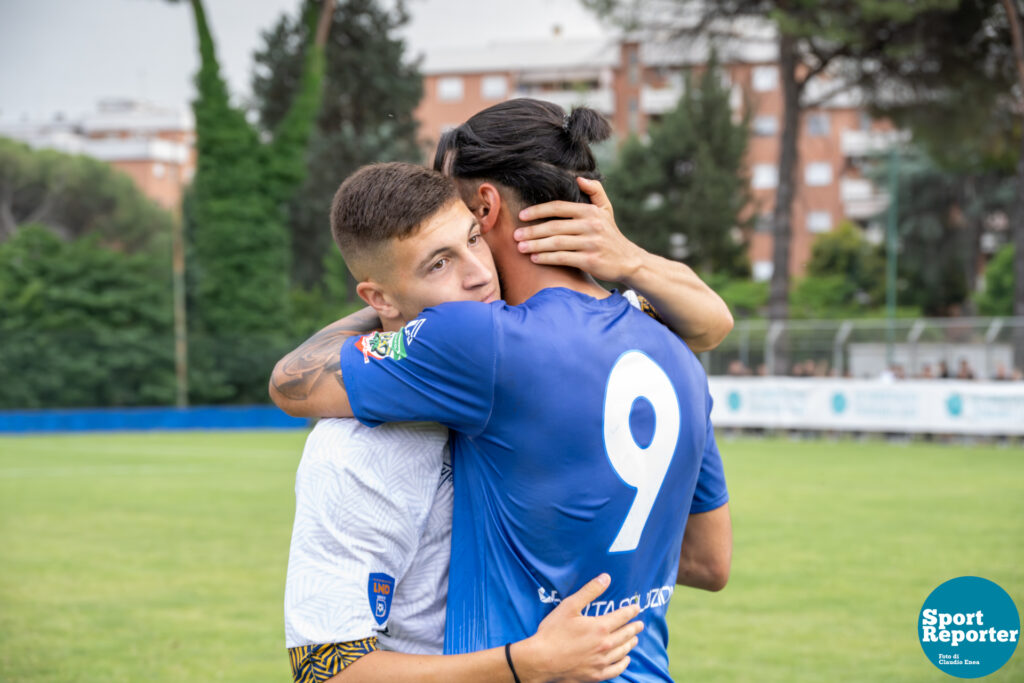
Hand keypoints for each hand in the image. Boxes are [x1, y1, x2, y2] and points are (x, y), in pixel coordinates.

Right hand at [511, 574, 643, 682]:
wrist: (541, 661)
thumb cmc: (553, 633)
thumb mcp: (570, 606)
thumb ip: (589, 591)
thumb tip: (606, 578)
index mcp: (600, 627)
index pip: (622, 617)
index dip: (631, 611)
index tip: (636, 608)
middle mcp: (605, 645)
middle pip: (625, 634)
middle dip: (634, 628)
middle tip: (640, 624)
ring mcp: (601, 662)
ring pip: (623, 651)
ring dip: (630, 643)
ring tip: (634, 639)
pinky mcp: (596, 675)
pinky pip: (616, 669)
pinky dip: (624, 663)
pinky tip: (626, 659)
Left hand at [515, 177, 646, 282]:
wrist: (629, 261)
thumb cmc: (611, 235)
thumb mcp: (606, 210)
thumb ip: (595, 191)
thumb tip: (579, 178)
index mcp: (590, 211)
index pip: (559, 208)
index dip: (538, 211)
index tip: (521, 216)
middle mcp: (591, 225)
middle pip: (554, 226)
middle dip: (532, 231)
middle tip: (515, 235)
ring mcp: (591, 243)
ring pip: (556, 242)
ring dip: (535, 245)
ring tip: (520, 248)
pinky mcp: (591, 260)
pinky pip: (563, 258)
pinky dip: (547, 258)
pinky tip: (535, 259)